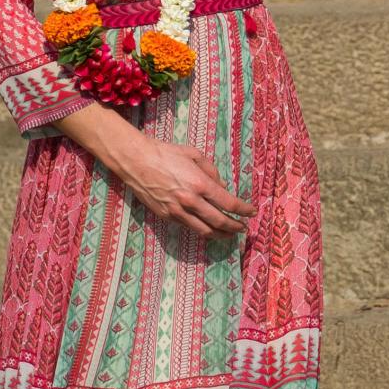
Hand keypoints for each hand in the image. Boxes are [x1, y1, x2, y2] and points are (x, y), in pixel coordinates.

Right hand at [113, 132, 251, 239]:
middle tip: (243, 228)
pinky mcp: (167, 216)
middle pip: (220, 222)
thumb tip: (222, 186)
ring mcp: (178, 211)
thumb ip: (211, 171)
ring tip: (230, 234)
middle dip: (235, 227)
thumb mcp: (194, 154)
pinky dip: (202, 230)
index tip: (252, 212)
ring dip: (221, 235)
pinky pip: (189, 227)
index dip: (243, 209)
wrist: (136, 161)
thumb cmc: (165, 153)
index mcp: (200, 183)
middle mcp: (191, 201)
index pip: (229, 203)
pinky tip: (209, 228)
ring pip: (205, 230)